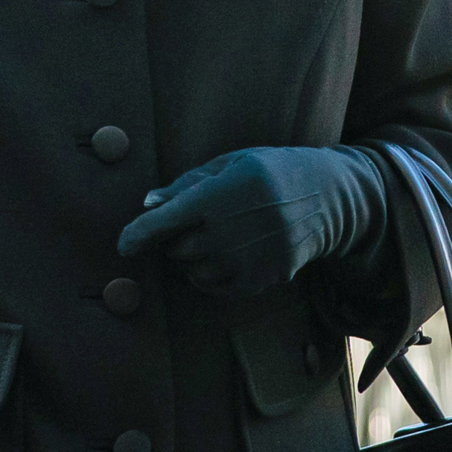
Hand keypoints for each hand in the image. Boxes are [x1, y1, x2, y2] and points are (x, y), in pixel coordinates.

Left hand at [117, 145, 385, 295]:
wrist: (328, 198)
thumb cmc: (271, 172)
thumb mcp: (232, 164)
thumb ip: (188, 184)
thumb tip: (148, 204)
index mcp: (224, 192)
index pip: (168, 219)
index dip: (139, 233)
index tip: (123, 245)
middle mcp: (235, 229)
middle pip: (178, 249)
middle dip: (175, 239)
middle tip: (196, 222)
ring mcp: (249, 258)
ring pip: (194, 271)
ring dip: (192, 258)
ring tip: (216, 236)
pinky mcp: (262, 279)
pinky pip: (215, 287)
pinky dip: (210, 275)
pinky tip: (227, 254)